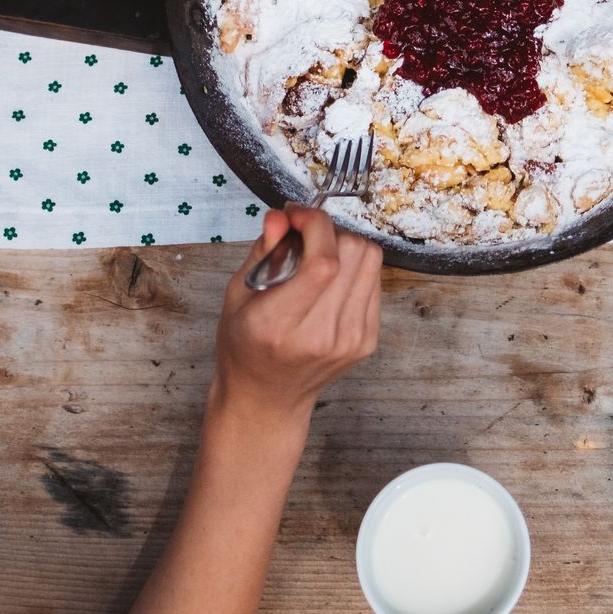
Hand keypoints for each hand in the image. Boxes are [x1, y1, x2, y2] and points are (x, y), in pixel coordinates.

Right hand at [209, 207, 381, 429]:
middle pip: (352, 254)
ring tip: (317, 255)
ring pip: (370, 260)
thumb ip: (263, 250)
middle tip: (304, 235)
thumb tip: (283, 215)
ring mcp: (350, 340)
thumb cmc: (246, 346)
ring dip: (344, 244)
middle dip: (328, 230)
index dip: (315, 224)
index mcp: (279, 324)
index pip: (322, 262)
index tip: (296, 215)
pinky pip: (374, 280)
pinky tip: (331, 279)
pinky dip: (354, 267)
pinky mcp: (367, 340)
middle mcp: (321, 335)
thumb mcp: (238, 295)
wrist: (267, 398)